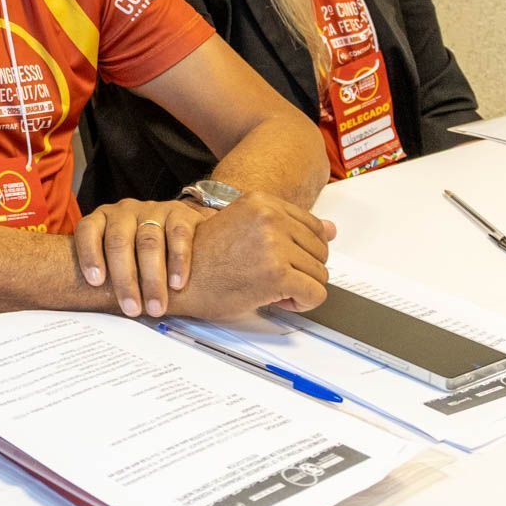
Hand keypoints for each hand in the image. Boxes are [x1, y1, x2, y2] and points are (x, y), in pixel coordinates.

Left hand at [74, 198, 204, 317]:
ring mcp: (152, 210)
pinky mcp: (179, 213)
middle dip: (125, 279)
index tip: (96, 282)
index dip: (89, 255)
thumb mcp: (115, 254)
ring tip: (156, 307)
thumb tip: (94, 305)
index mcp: (101, 219)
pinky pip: (179, 235)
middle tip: (131, 309)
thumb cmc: (136, 250)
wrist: (179, 227)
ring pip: (149, 242)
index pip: (88, 231)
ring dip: (152, 278)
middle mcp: (124, 212)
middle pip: (120, 241)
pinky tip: (177, 284)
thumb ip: (105, 270)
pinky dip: (178, 261)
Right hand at [168, 192, 337, 319]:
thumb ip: (289, 225)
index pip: (314, 227)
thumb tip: (332, 229)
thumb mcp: (246, 230)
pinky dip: (302, 303)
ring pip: (320, 274)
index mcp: (261, 202)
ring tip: (269, 288)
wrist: (173, 280)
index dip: (302, 251)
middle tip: (271, 278)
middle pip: (320, 251)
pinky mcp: (277, 274)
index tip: (282, 261)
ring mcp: (274, 244)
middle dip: (302, 270)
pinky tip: (275, 299)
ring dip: (300, 288)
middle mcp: (270, 217)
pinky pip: (315, 294)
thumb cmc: (203, 259)